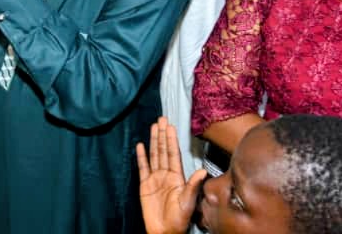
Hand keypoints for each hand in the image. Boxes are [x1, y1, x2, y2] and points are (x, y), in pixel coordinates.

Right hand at [136, 117, 207, 233]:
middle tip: (162, 119)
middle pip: (163, 150)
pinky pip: (142, 167)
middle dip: (163, 134)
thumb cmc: (179, 219)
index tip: (171, 126)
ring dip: (153, 141)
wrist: (164, 230)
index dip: (171, 140)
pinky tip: (140, 146)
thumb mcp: (188, 201)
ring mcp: (155, 178)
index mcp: (177, 177)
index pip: (173, 154)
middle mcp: (166, 174)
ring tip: (153, 127)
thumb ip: (193, 185)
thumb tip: (202, 170)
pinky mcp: (145, 184)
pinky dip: (141, 156)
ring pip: (154, 155)